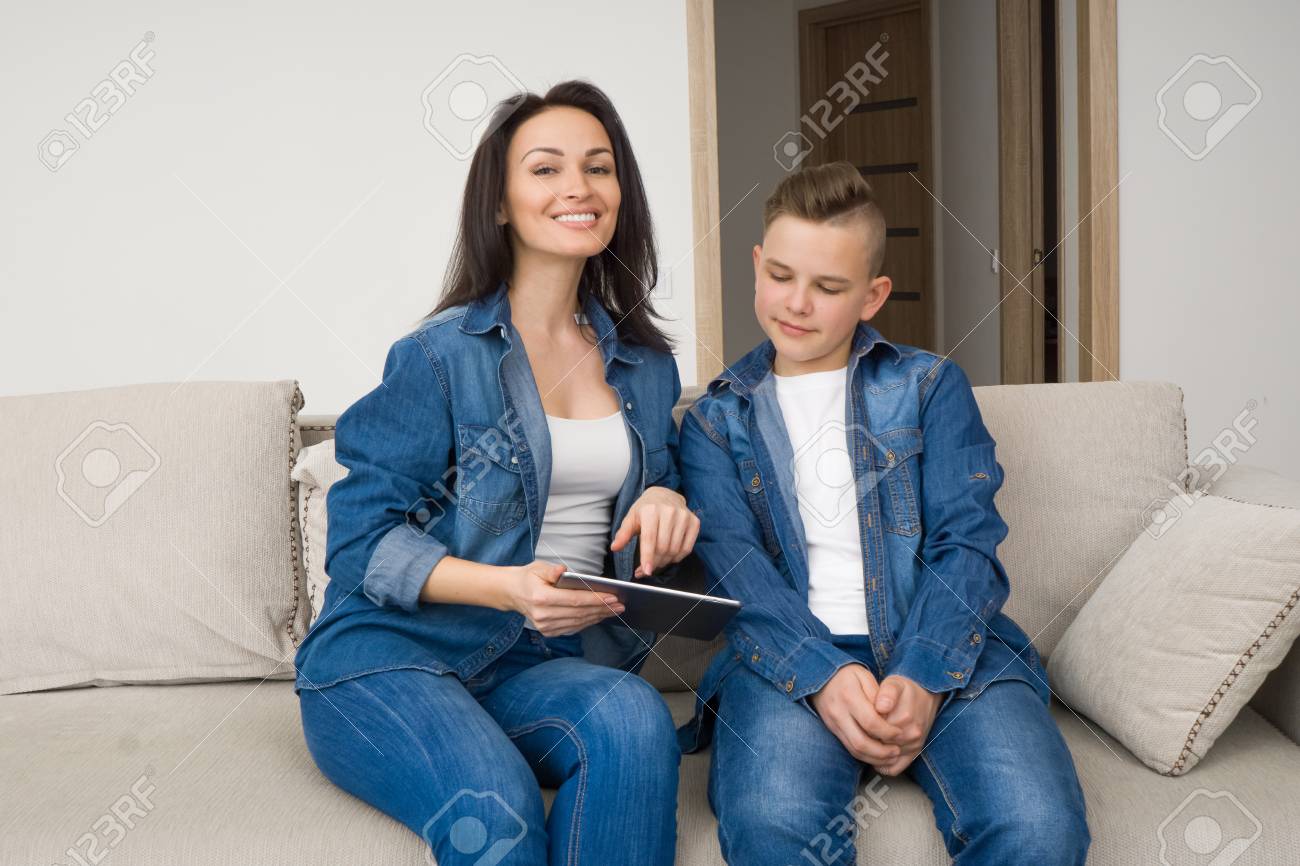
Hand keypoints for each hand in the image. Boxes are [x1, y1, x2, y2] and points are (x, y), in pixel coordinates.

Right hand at [502, 560, 624, 636]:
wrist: (512, 593)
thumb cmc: (528, 577)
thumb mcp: (538, 567)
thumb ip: (551, 570)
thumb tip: (563, 570)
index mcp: (541, 598)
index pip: (575, 600)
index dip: (596, 599)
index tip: (613, 597)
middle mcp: (543, 615)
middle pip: (579, 613)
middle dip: (602, 609)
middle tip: (620, 604)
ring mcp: (545, 626)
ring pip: (578, 623)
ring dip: (598, 617)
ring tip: (614, 610)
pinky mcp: (548, 632)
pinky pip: (573, 628)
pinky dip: (588, 622)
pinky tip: (599, 616)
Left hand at [610, 486, 699, 577]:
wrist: (665, 494)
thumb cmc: (646, 508)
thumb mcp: (631, 518)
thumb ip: (624, 534)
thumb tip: (615, 547)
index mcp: (651, 510)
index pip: (650, 539)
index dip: (648, 557)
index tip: (646, 571)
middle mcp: (669, 512)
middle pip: (663, 547)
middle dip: (654, 562)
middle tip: (647, 568)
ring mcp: (684, 516)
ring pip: (675, 550)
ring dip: (665, 562)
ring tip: (656, 562)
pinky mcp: (694, 522)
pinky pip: (687, 548)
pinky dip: (677, 557)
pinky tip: (669, 557)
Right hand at [808, 664, 904, 766]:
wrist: (821, 679)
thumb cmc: (848, 676)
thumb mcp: (864, 676)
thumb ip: (878, 695)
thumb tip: (888, 715)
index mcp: (849, 696)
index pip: (870, 722)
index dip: (887, 731)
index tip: (899, 733)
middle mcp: (838, 713)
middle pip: (861, 742)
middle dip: (882, 751)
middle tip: (897, 751)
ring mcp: (834, 724)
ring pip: (855, 750)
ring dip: (875, 757)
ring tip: (891, 756)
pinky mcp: (833, 731)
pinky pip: (850, 749)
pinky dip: (866, 756)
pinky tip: (878, 755)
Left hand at [871, 674, 943, 775]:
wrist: (926, 696)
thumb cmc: (905, 691)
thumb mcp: (894, 684)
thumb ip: (887, 693)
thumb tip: (881, 707)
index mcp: (904, 717)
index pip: (873, 730)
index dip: (863, 725)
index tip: (860, 717)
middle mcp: (911, 734)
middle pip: (877, 744)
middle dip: (867, 737)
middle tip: (863, 727)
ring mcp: (913, 746)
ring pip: (883, 759)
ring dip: (873, 752)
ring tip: (868, 737)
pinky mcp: (914, 754)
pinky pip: (893, 768)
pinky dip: (882, 765)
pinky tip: (876, 753)